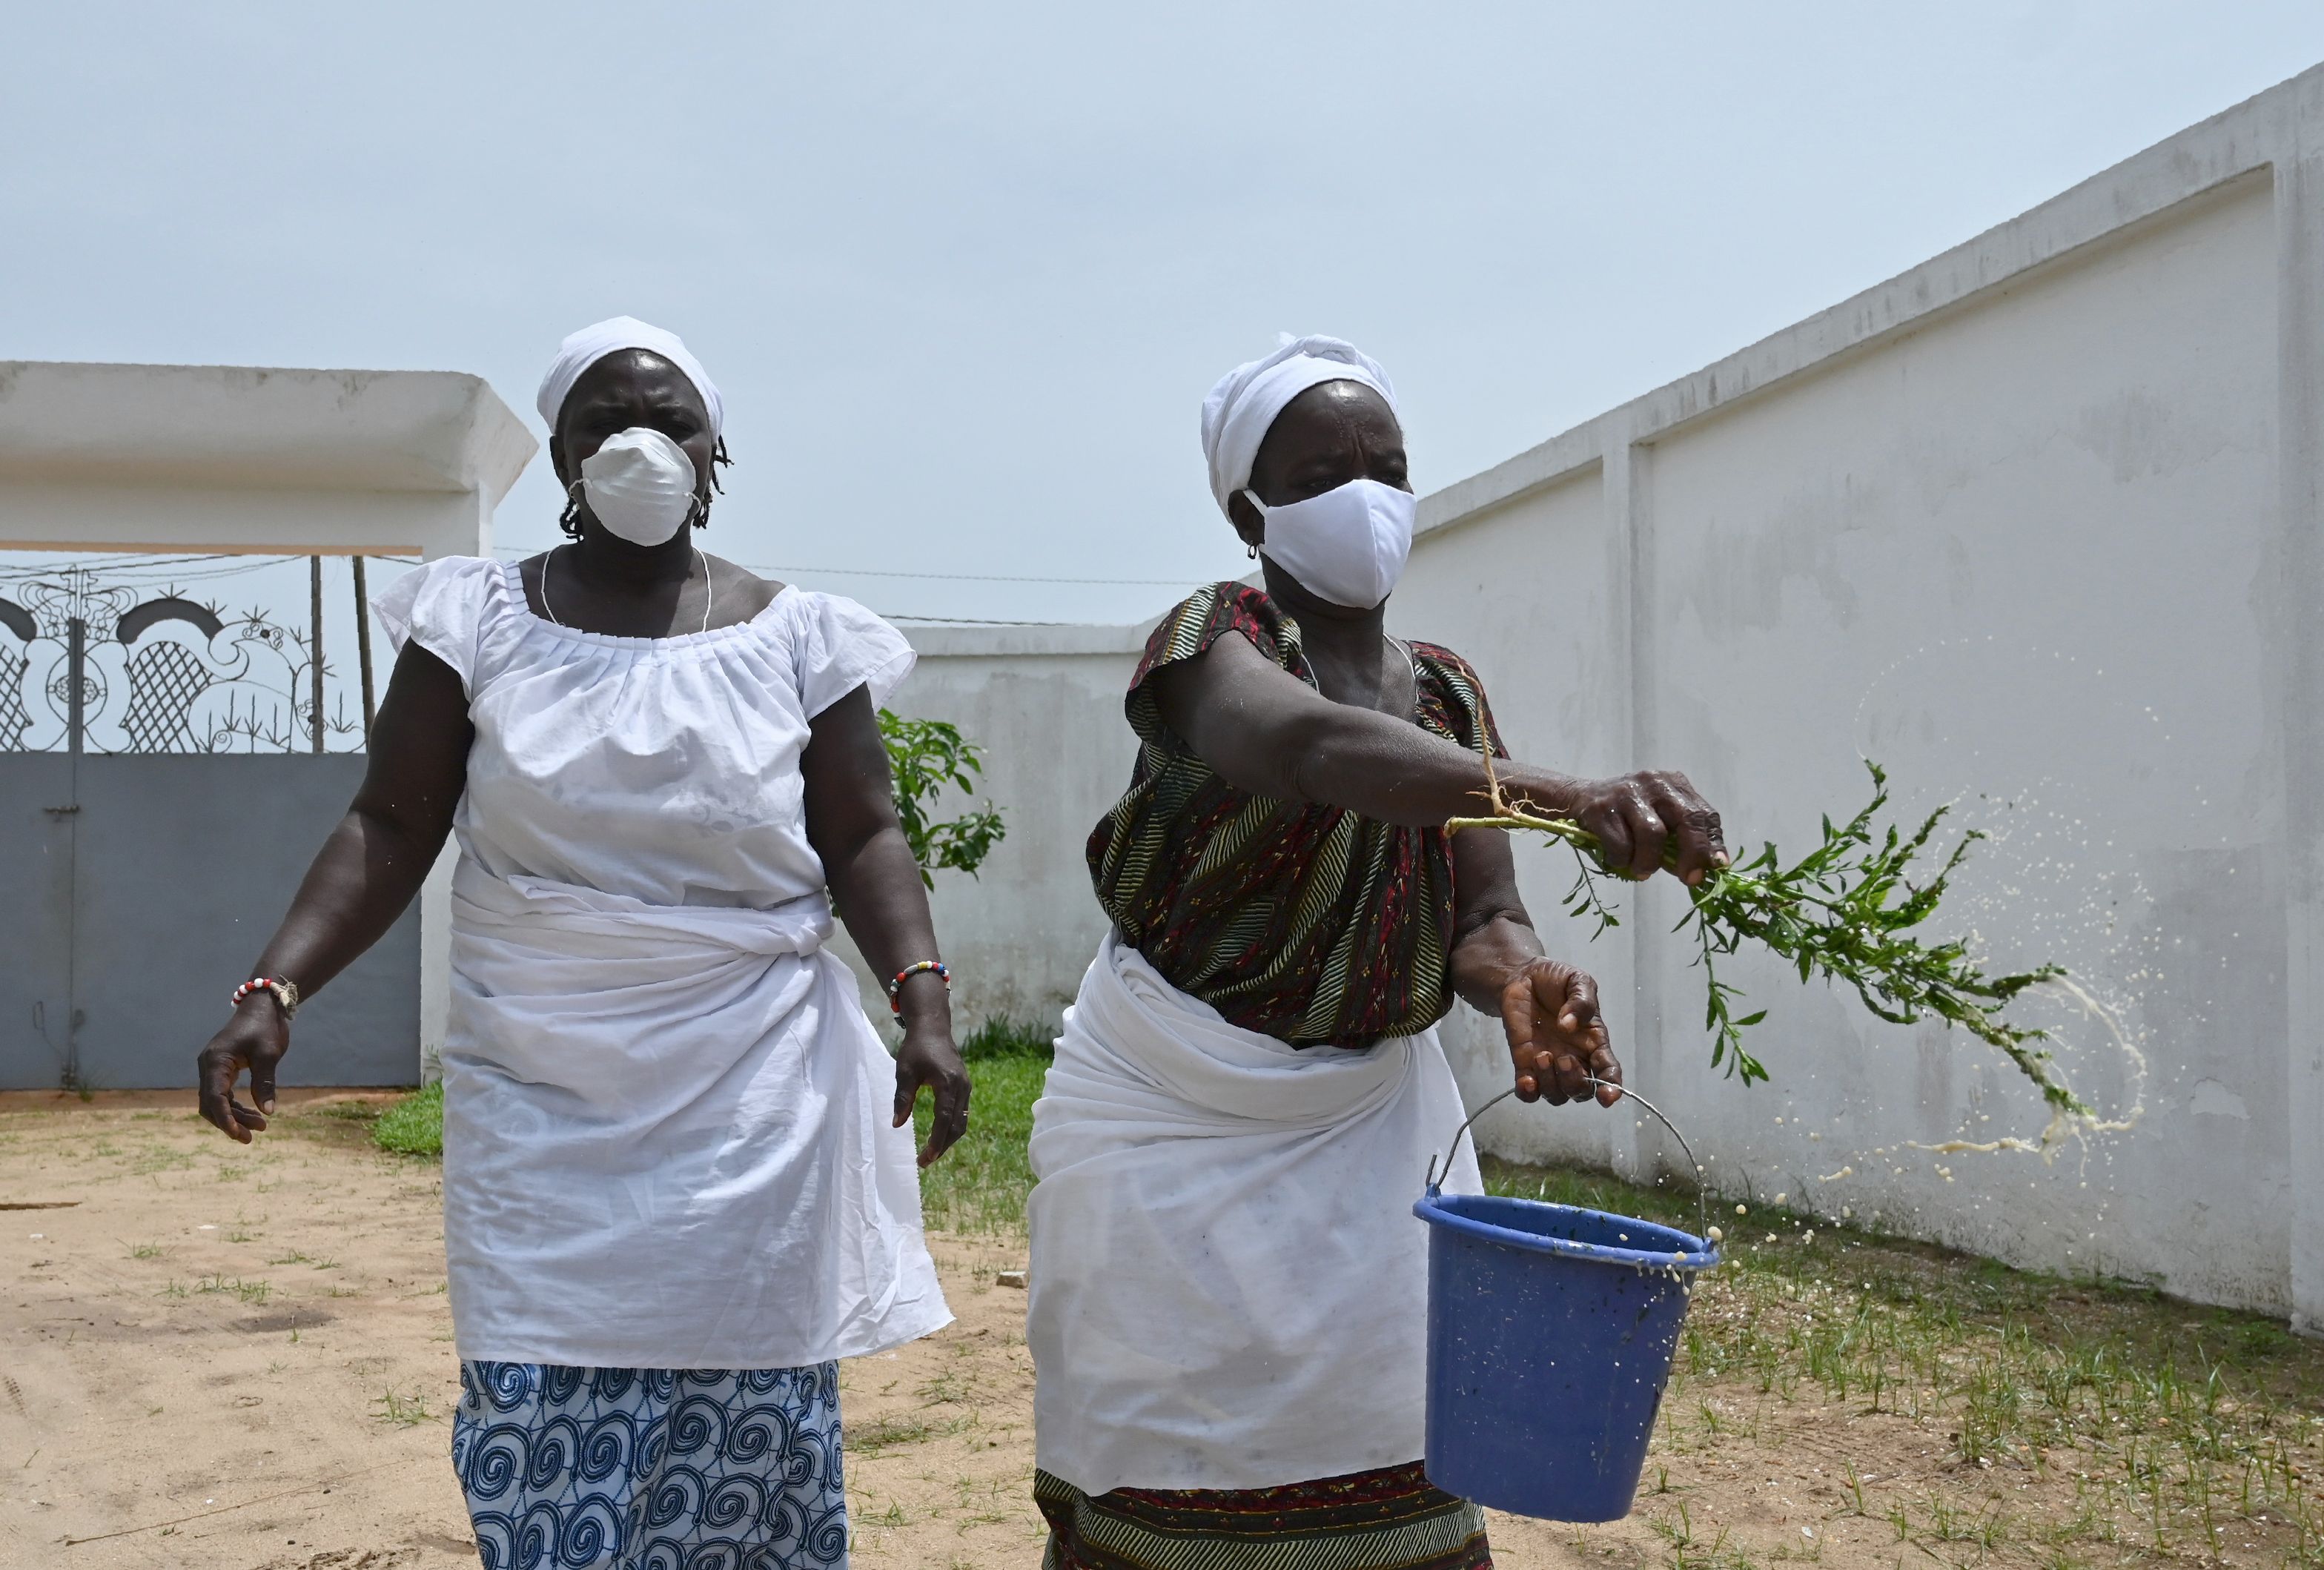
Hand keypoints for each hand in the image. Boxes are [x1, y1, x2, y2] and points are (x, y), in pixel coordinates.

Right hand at [196, 999, 288, 1143]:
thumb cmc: (265, 1027)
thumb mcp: (268, 1055)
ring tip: (259, 1127)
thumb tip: (268, 1111)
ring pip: (216, 1101)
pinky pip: (223, 1094)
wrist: (263, 1007)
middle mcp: (208, 1066)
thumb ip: (265, 1082)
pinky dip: (235, 1106)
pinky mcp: (222, 1070)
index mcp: (215, 1061)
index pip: (214, 1097)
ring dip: (234, 1116)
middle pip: (211, 1103)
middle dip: (229, 1122)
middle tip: (251, 1137)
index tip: (237, 1134)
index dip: (224, 1118)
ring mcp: (213, 1068)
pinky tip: (253, 1115)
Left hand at [892, 1024, 970, 1168]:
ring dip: (948, 1139)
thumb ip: (903, 1099)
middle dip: (942, 1146)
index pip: (944, 1120)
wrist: (933, 1028)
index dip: (936, 1141)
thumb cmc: (916, 1048)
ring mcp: (966, 1087)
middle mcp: (962, 1087)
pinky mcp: (964, 1086)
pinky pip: (962, 1113)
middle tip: (925, 1161)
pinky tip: (939, 1134)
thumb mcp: (905, 1073)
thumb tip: (897, 1125)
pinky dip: (952, 1127)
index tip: (926, 1158)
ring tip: (931, 1153)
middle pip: (957, 1125)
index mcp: (948, 1084)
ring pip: (962, 1121)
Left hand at [1501, 958, 1621, 1106]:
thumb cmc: (1555, 980)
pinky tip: (1526, 1080)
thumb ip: (1581, 1001)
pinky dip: (1528, 1093)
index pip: (1608, 1071)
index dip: (1611, 1088)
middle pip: (1581, 1091)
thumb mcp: (1577, 980)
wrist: (1522, 977)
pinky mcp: (1524, 1064)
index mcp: (1593, 1042)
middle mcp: (1574, 1059)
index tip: (1607, 1097)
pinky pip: (1528, 1093)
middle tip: (1562, 1058)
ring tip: (1541, 1055)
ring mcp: (1549, 1064)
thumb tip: (1570, 1025)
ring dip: (1550, 1084)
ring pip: (1557, 1095)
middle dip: (1574, 1082)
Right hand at [1565, 770, 1726, 884]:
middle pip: (1686, 819)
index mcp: (1674, 783)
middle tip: (1690, 879)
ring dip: (1649, 862)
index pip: (1704, 813)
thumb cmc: (1629, 813)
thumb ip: (1681, 836)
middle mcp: (1654, 783)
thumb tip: (1705, 868)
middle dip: (1693, 854)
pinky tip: (1619, 860)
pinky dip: (1623, 861)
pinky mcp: (1602, 809)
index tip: (1717, 866)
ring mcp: (1627, 793)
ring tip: (1643, 871)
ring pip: (1653, 835)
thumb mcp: (1659, 815)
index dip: (1713, 842)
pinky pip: (1621, 845)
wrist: (1580, 797)